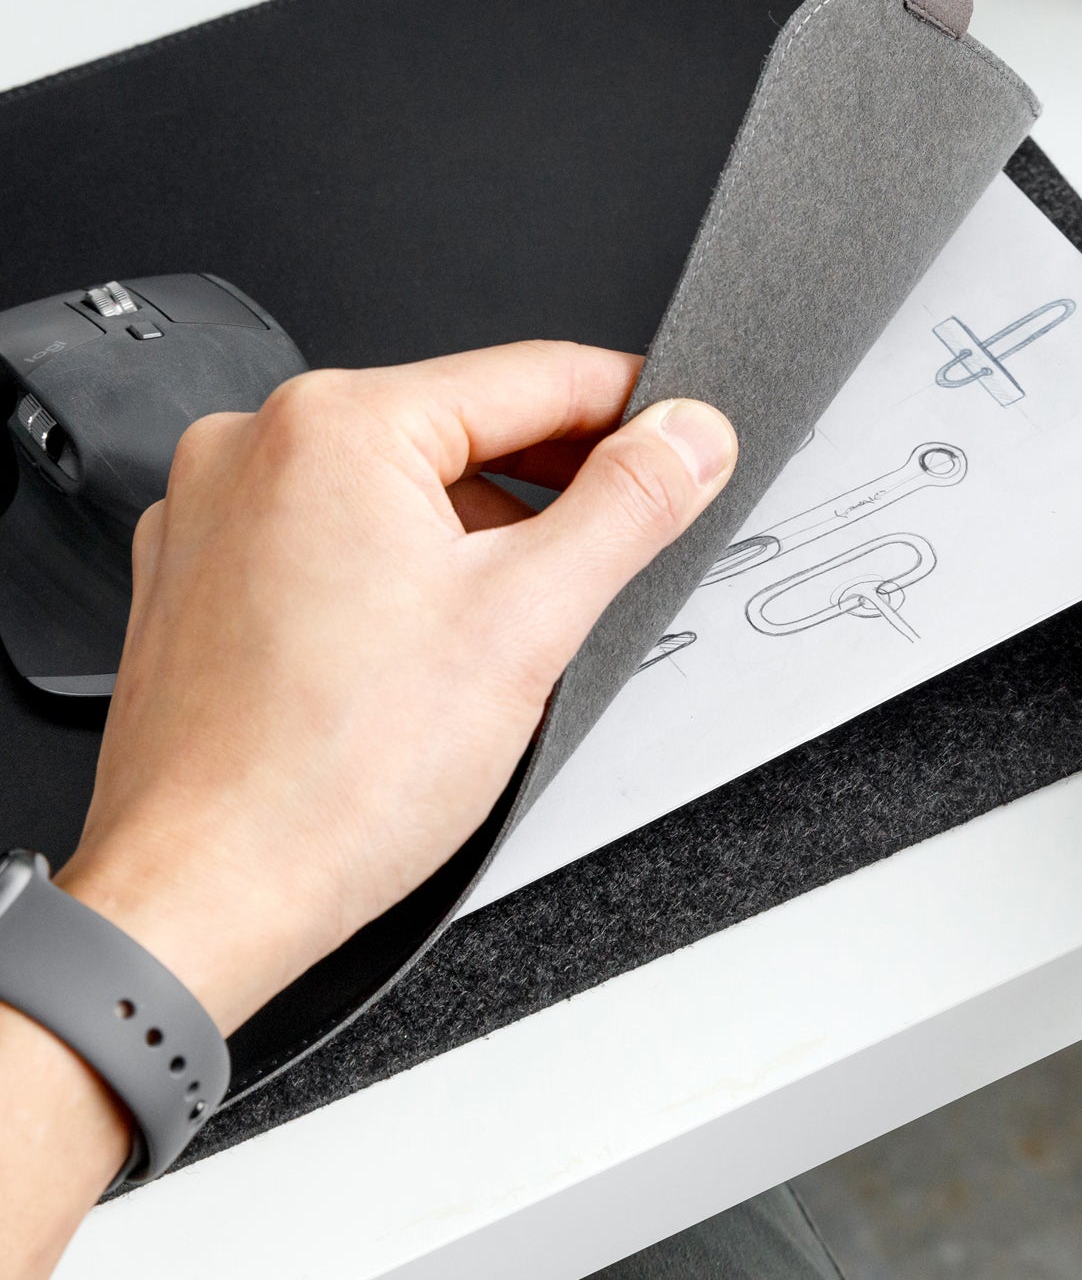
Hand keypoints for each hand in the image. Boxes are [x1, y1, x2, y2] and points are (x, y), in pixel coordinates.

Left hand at [55, 342, 736, 1031]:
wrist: (199, 903)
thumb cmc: (326, 780)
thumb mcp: (530, 621)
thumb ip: (630, 505)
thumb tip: (687, 434)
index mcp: (334, 425)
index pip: (534, 376)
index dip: (634, 409)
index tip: (684, 441)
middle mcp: (254, 448)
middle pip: (462, 432)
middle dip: (553, 491)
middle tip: (622, 554)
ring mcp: (213, 515)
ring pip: (396, 493)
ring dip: (474, 541)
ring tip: (510, 639)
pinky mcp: (197, 582)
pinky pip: (329, 541)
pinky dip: (395, 577)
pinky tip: (424, 659)